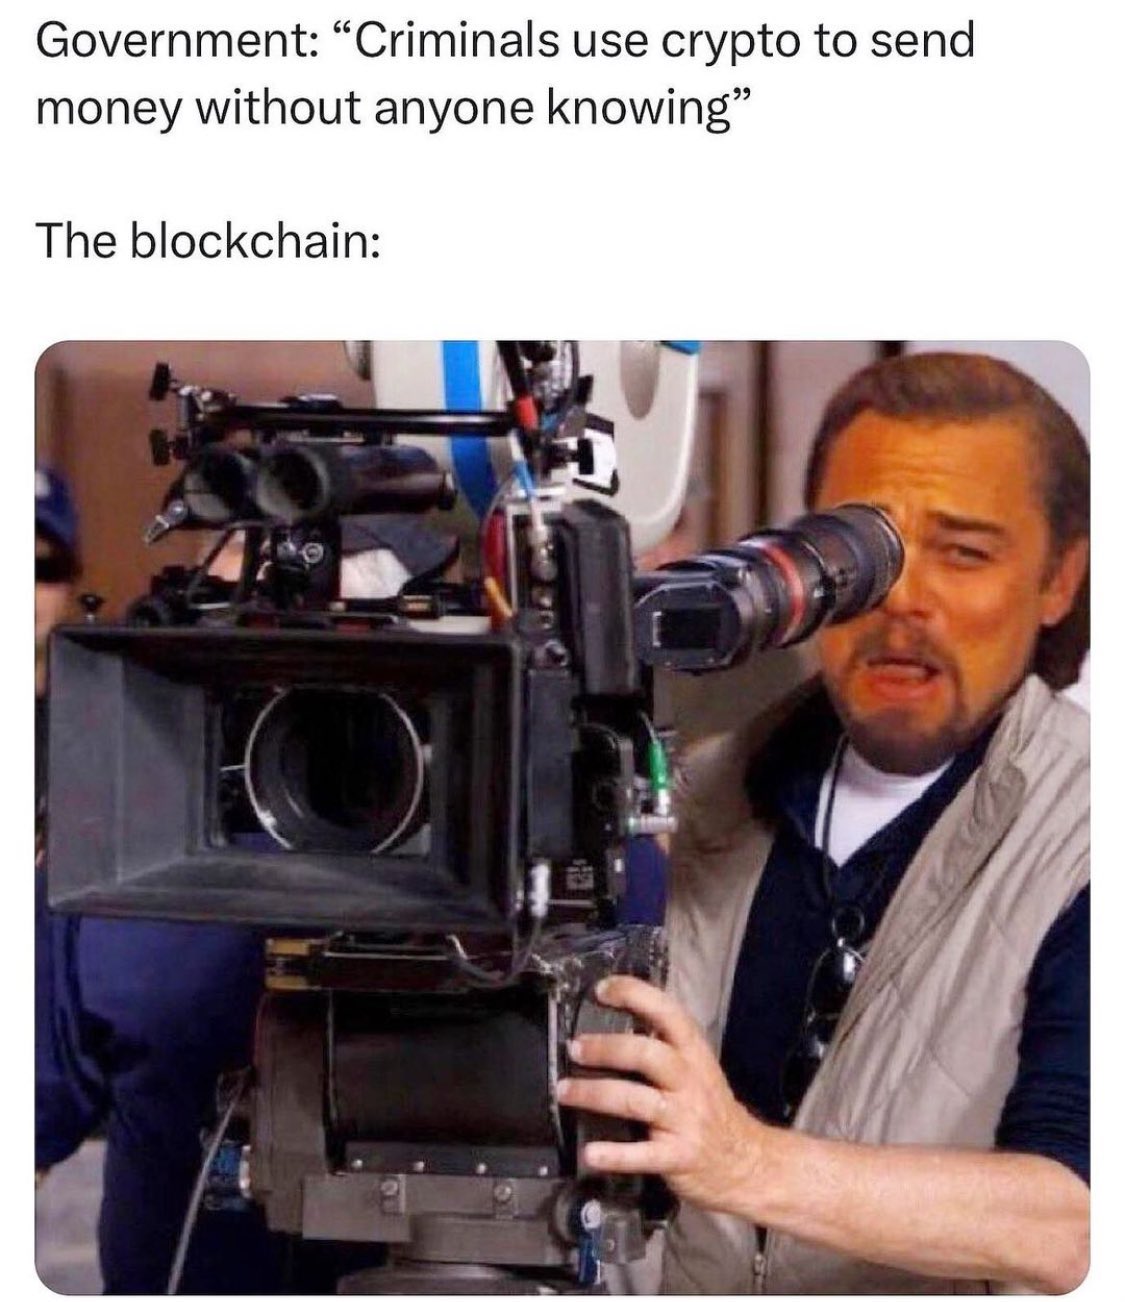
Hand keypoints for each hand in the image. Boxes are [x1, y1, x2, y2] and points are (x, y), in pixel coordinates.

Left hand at [556, 975, 766, 1214]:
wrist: (748, 1163)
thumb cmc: (712, 1111)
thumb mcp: (697, 1070)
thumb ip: (664, 1048)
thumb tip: (615, 1024)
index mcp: (694, 1055)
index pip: (668, 1013)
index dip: (634, 995)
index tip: (603, 989)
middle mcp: (690, 1082)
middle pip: (647, 1054)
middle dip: (606, 1048)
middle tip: (575, 1049)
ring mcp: (685, 1120)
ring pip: (636, 1100)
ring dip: (594, 1094)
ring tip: (565, 1092)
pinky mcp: (679, 1157)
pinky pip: (643, 1155)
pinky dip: (615, 1154)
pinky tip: (591, 1152)